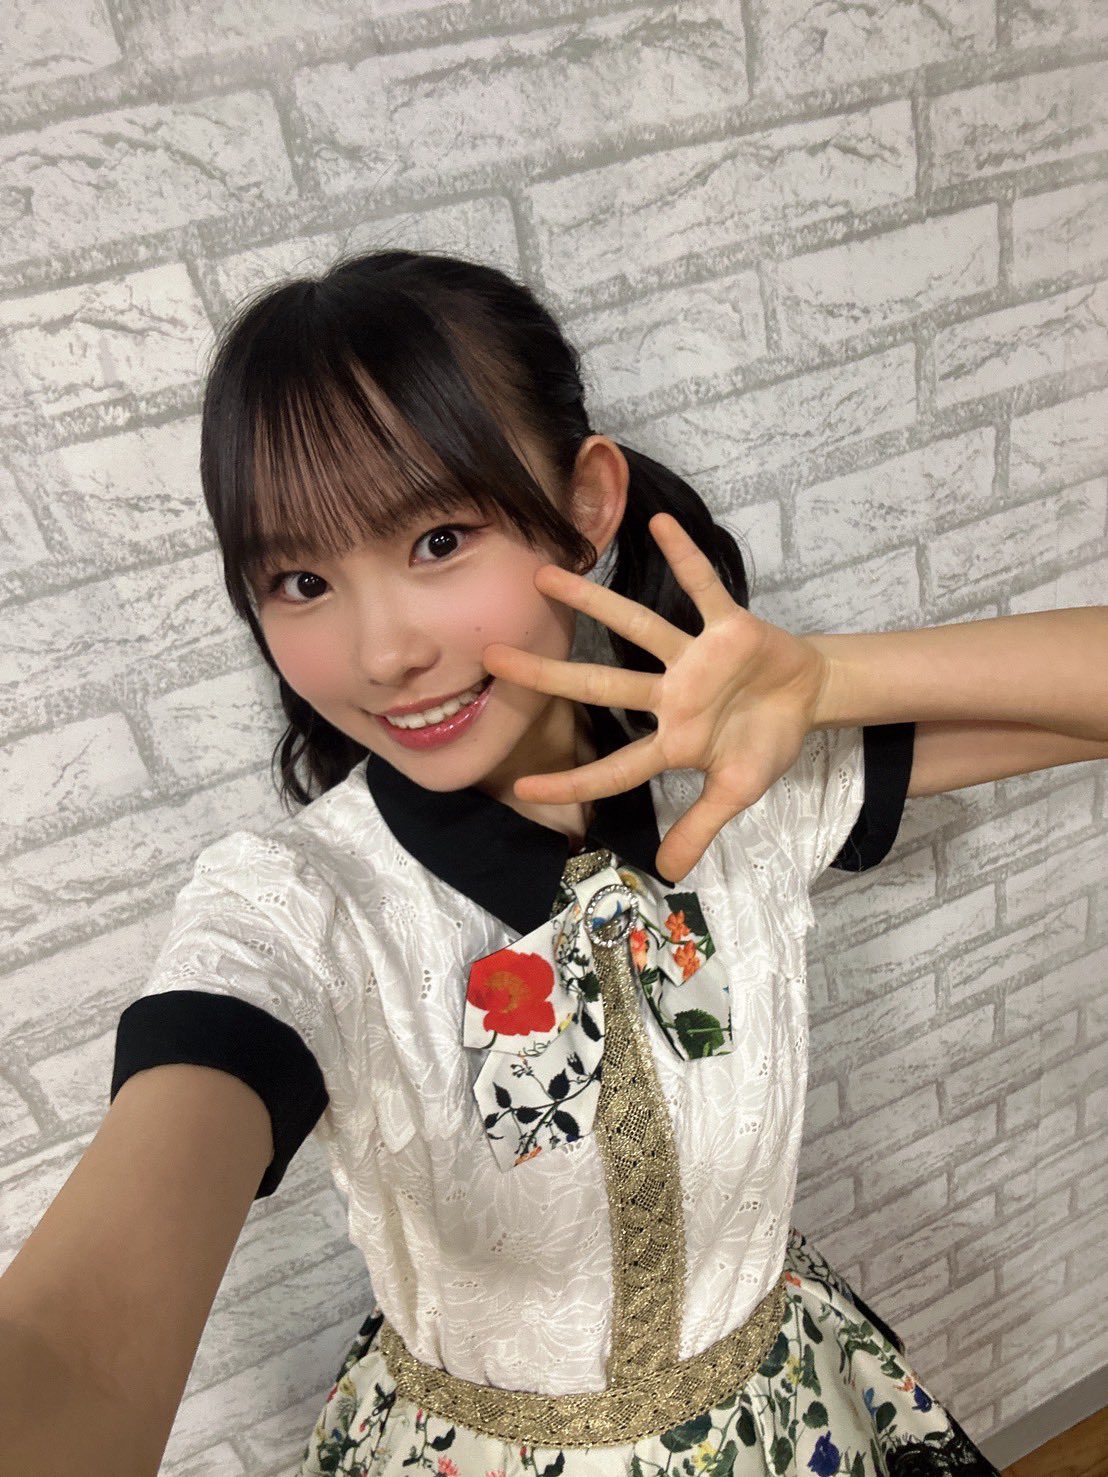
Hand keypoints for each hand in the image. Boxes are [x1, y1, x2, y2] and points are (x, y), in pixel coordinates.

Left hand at [482, 513, 832, 882]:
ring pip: (636, 626)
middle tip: (491, 657)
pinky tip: (659, 523)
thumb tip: (670, 874)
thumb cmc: (764, 742)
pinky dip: (686, 557)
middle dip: (548, 675)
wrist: (808, 699)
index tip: (521, 787)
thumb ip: (701, 827)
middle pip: (600, 685)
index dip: (573, 778)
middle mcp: (671, 696)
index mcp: (672, 741)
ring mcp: (696, 659)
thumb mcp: (738, 793)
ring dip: (593, 601)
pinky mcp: (728, 627)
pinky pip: (703, 588)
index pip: (614, 765)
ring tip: (546, 574)